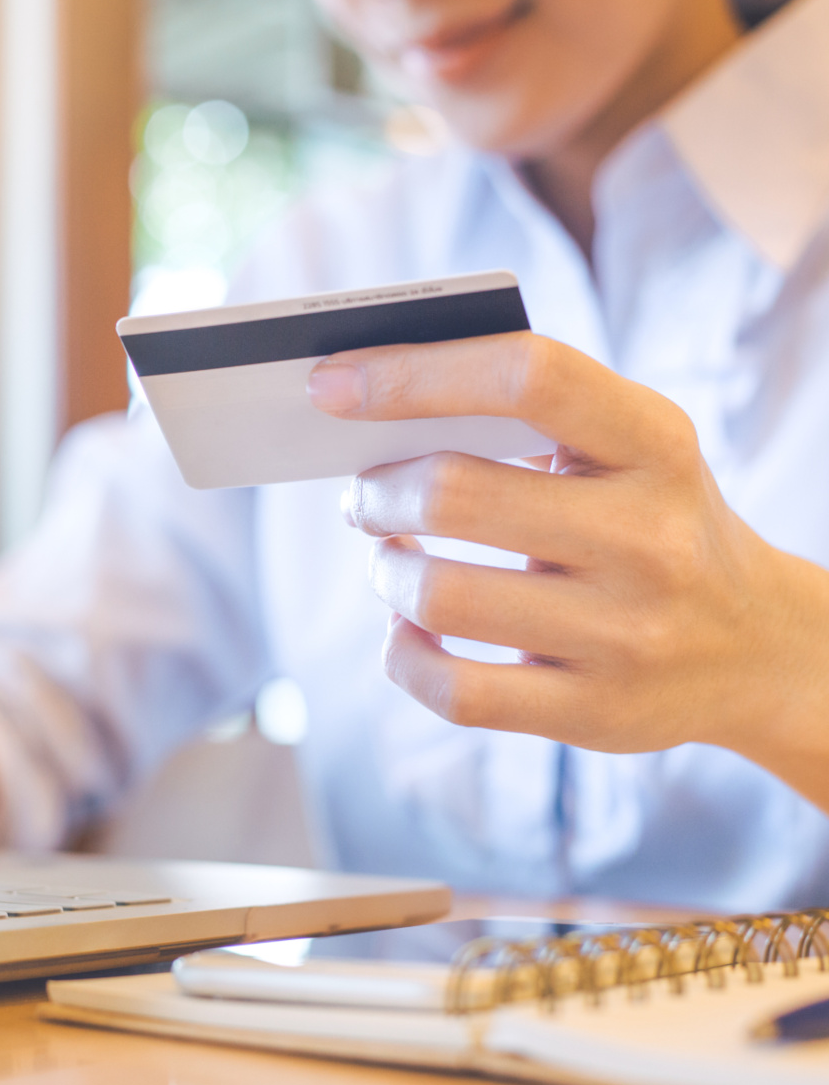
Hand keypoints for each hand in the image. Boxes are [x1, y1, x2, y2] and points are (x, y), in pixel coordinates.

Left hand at [307, 333, 828, 806]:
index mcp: (655, 442)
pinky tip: (407, 631)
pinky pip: (452, 691)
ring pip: (438, 596)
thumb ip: (526, 420)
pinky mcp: (592, 712)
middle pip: (452, 494)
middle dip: (377, 493)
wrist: (754, 647)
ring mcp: (624, 634)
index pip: (527, 377)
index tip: (330, 382)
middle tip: (363, 496)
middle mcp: (648, 537)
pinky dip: (402, 656)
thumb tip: (372, 410)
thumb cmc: (653, 525)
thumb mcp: (626, 452)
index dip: (413, 372)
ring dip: (383, 573)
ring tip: (388, 561)